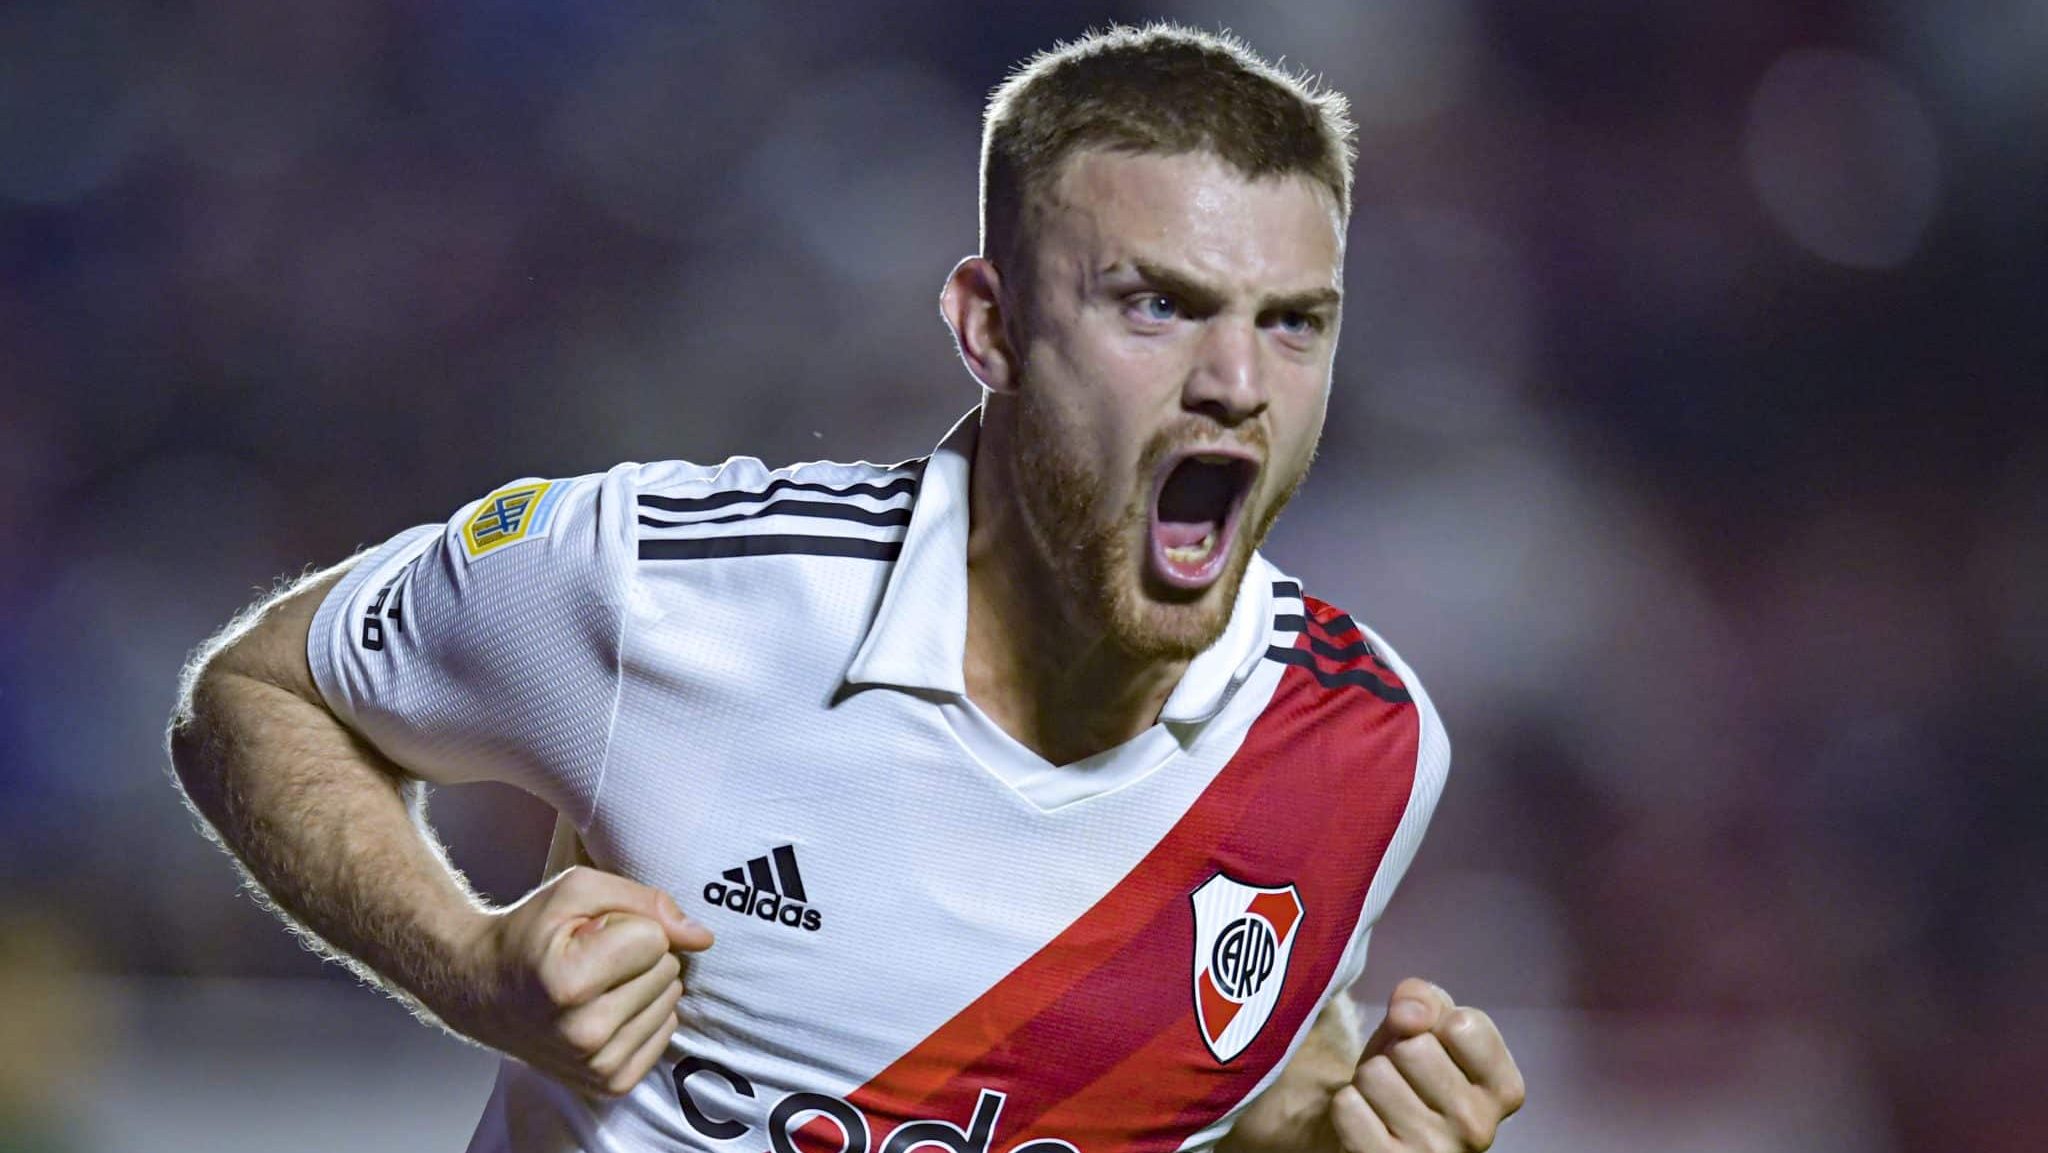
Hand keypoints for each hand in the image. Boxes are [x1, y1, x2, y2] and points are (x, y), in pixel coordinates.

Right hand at [447, 865, 714, 1097]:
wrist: (482, 990)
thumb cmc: (531, 934)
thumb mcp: (578, 892)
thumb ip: (645, 902)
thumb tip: (702, 937)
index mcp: (568, 984)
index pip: (655, 939)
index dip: (627, 924)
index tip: (588, 934)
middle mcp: (583, 1033)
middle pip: (667, 971)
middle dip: (636, 955)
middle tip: (590, 958)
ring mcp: (597, 1065)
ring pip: (671, 1001)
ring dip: (642, 984)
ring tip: (595, 984)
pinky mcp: (611, 1083)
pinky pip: (667, 1031)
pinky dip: (644, 1014)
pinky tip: (605, 1009)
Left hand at [1331, 979, 1524, 1151]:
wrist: (1383, 1132)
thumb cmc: (1413, 1073)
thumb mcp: (1427, 1026)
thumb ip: (1425, 999)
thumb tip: (1408, 1015)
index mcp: (1504, 1090)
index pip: (1463, 1024)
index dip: (1434, 1023)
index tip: (1436, 1046)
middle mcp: (1478, 1128)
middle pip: (1412, 1047)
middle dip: (1396, 1051)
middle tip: (1403, 1076)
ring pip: (1375, 1074)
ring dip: (1369, 1078)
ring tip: (1386, 1098)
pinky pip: (1347, 1106)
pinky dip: (1348, 1104)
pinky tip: (1368, 1120)